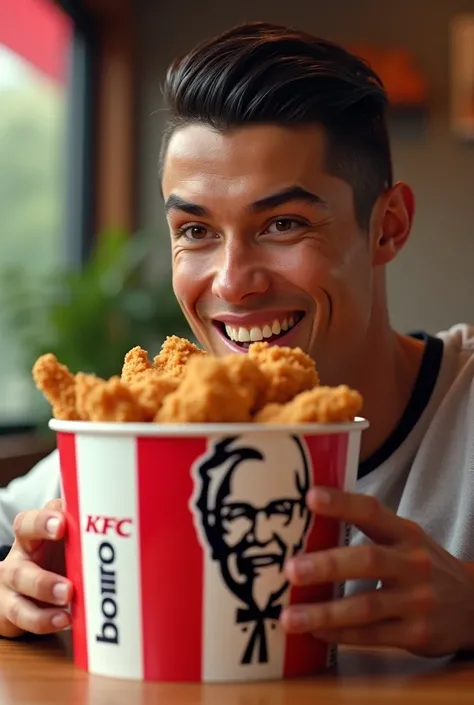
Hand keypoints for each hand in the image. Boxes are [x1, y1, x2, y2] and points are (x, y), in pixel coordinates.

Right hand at [0, 499, 71, 637]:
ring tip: (69, 596)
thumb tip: (119, 517)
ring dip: (45, 588)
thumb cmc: (55, 561)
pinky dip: (43, 619)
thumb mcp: (68, 545)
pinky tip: (64, 620)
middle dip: (49, 542)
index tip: (63, 524)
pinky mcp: (9, 609)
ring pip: (20, 579)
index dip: (44, 520)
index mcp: (35, 534)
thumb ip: (84, 531)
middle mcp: (21, 553)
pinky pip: (21, 615)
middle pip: (22, 549)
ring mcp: (12, 581)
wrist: (22, 593)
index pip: (31, 520)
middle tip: (69, 569)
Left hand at [281, 487, 473, 655]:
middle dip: (327, 565)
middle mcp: (413, 564)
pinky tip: (316, 633)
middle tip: (291, 570)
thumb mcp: (405, 540)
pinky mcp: (417, 635)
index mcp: (405, 533)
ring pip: (366, 606)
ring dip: (325, 613)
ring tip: (290, 618)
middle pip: (368, 560)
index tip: (310, 497)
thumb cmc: (422, 566)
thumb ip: (369, 530)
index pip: (372, 511)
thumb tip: (309, 523)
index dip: (342, 503)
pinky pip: (373, 636)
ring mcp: (418, 601)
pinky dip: (341, 636)